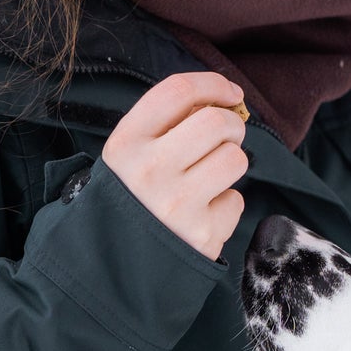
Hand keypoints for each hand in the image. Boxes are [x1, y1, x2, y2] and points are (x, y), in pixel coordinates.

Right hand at [101, 71, 248, 260]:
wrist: (114, 265)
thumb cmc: (131, 198)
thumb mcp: (128, 156)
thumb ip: (165, 124)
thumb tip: (222, 100)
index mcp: (127, 143)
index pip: (179, 91)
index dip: (213, 84)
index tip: (231, 94)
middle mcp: (150, 171)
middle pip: (216, 122)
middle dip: (233, 125)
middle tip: (227, 137)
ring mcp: (177, 204)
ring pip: (235, 158)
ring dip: (231, 163)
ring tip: (210, 177)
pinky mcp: (202, 234)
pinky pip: (236, 201)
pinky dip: (225, 205)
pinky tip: (203, 213)